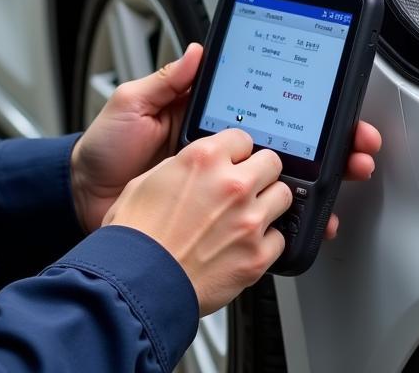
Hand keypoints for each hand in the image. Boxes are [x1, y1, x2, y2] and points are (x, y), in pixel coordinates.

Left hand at [70, 41, 383, 236]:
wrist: (84, 199)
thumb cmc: (106, 149)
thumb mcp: (130, 103)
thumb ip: (166, 79)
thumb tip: (197, 51)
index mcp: (206, 118)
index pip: (263, 105)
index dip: (299, 104)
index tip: (331, 103)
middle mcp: (220, 150)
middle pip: (287, 142)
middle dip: (329, 140)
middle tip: (357, 141)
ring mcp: (222, 185)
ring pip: (284, 181)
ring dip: (324, 177)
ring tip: (349, 172)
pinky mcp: (217, 217)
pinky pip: (261, 218)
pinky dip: (293, 219)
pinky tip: (315, 215)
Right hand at [103, 129, 290, 315]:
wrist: (136, 282)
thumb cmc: (136, 235)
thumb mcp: (148, 180)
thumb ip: (182, 167)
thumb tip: (196, 168)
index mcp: (204, 159)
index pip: (242, 137)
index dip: (235, 149)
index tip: (233, 158)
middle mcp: (232, 185)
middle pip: (271, 162)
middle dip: (259, 171)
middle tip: (246, 184)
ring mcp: (248, 221)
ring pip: (283, 196)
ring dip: (267, 203)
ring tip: (248, 214)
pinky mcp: (256, 257)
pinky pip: (279, 240)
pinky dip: (265, 242)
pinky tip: (244, 245)